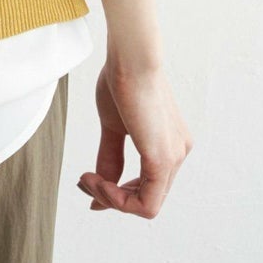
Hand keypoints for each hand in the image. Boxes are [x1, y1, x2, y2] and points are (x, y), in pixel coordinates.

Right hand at [76, 60, 192, 218]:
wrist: (130, 57)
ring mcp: (174, 157)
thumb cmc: (122, 79)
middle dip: (112, 197)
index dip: (118, 192)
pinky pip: (146, 203)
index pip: (148, 183)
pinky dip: (117, 200)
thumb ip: (111, 156)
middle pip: (148, 197)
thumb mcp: (113, 125)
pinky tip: (96, 181)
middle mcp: (178, 153)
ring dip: (112, 199)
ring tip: (88, 179)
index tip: (89, 182)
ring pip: (147, 205)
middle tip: (85, 182)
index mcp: (169, 143)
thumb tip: (98, 184)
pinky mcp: (163, 160)